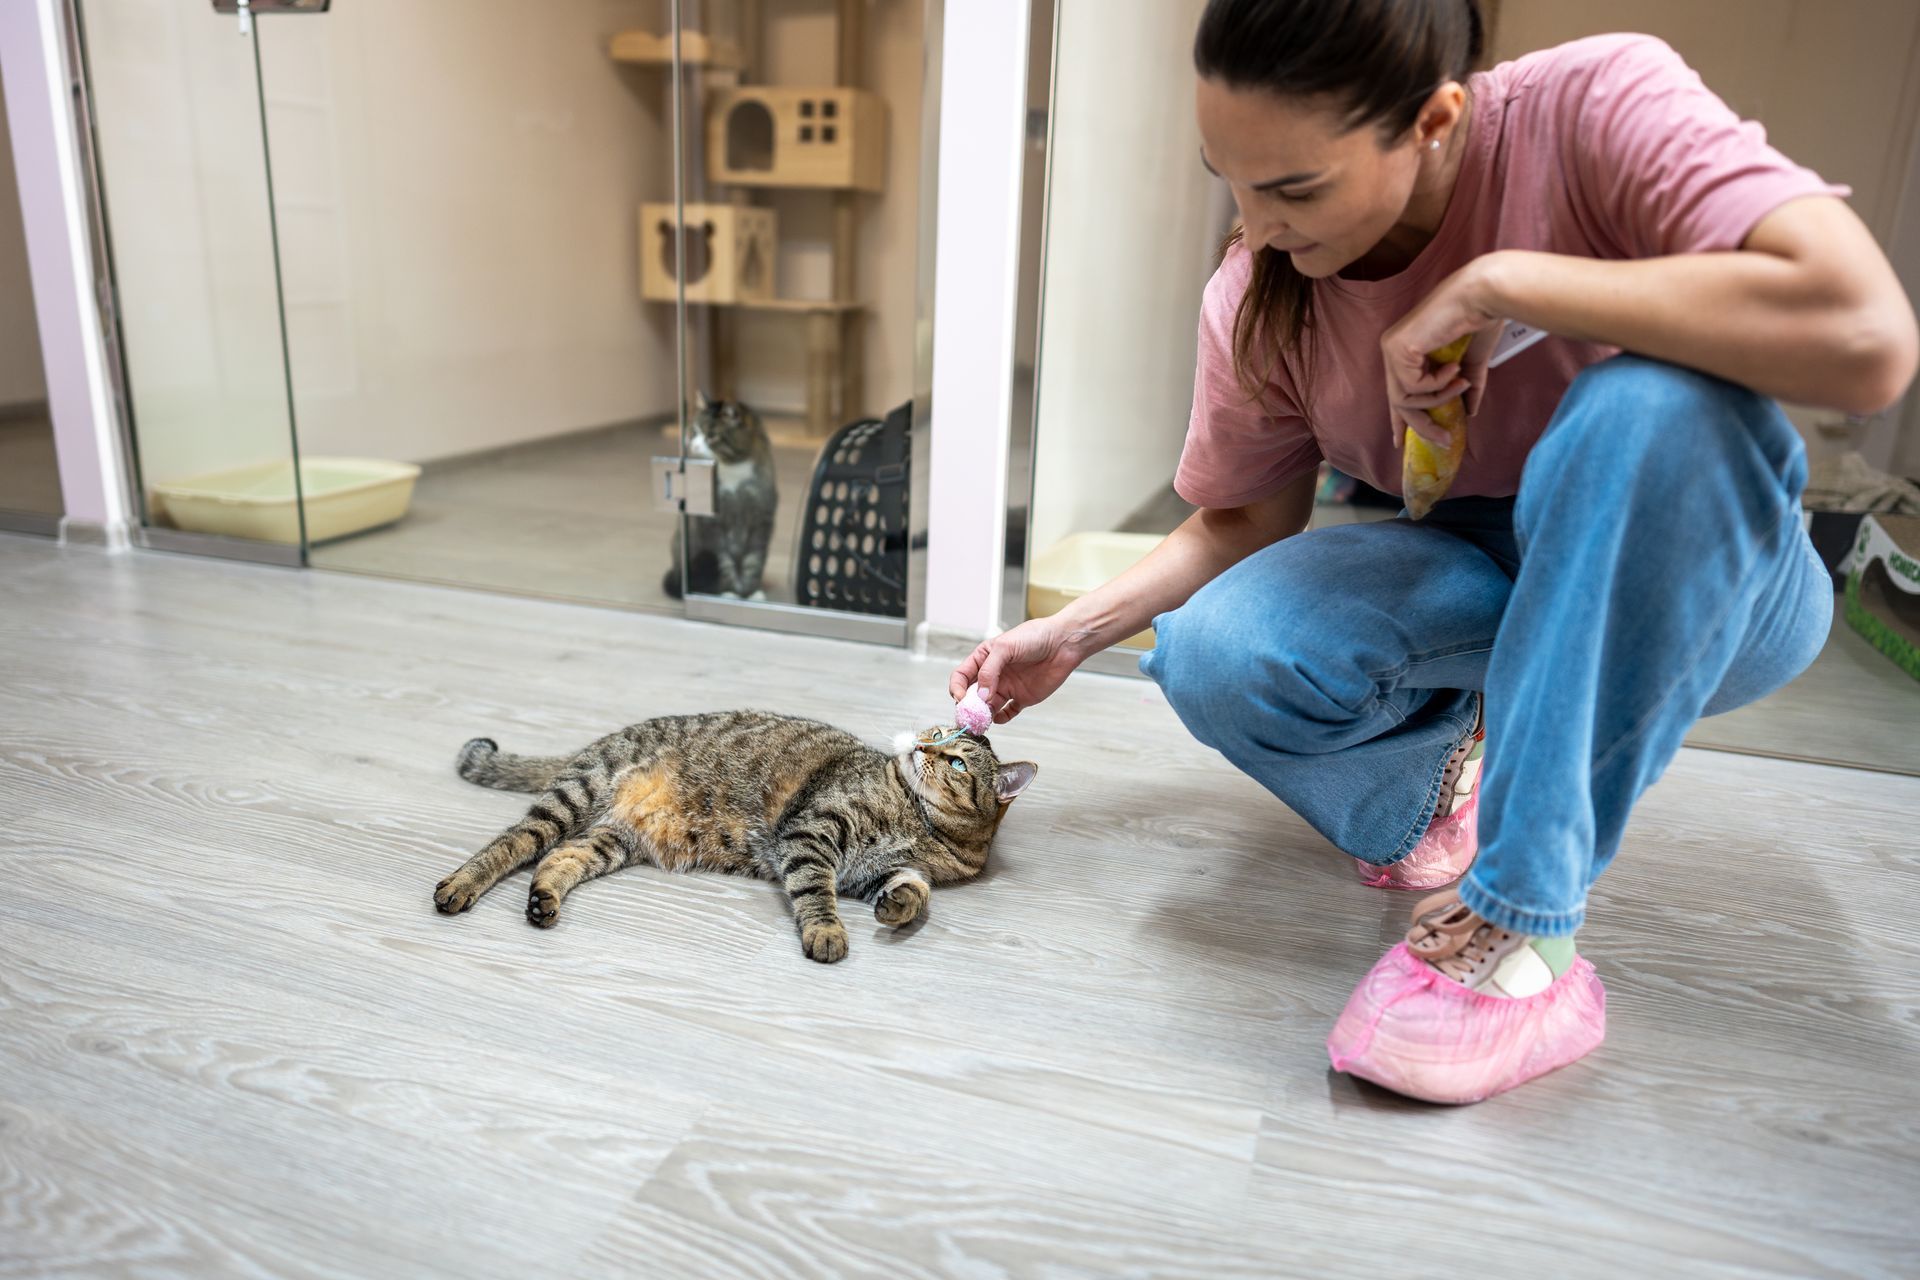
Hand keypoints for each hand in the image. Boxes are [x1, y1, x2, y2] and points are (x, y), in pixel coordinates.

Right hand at [948, 616, 1082, 724]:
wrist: (1063, 643)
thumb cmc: (1034, 637)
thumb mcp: (1005, 647)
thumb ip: (990, 671)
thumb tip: (981, 696)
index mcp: (984, 658)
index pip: (962, 676)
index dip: (957, 688)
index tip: (960, 698)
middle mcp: (994, 674)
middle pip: (973, 695)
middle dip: (968, 706)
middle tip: (969, 716)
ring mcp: (1007, 687)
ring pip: (988, 706)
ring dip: (984, 715)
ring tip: (984, 720)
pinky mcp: (1022, 698)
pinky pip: (1008, 712)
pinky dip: (1002, 718)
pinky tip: (1000, 718)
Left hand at [1381, 254, 1509, 447]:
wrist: (1483, 297)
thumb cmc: (1479, 322)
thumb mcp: (1471, 364)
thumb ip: (1466, 387)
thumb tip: (1469, 413)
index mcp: (1405, 351)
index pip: (1397, 391)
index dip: (1398, 419)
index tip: (1399, 442)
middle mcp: (1392, 350)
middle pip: (1398, 401)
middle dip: (1421, 424)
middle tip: (1444, 439)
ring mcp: (1391, 349)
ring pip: (1405, 399)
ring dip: (1438, 400)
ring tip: (1462, 385)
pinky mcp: (1397, 349)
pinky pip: (1414, 386)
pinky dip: (1438, 384)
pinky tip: (1454, 367)